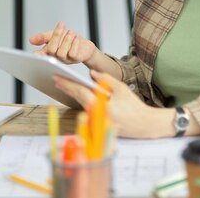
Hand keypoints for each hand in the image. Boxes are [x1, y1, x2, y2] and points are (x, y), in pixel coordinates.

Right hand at [29, 22, 98, 64]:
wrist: (85, 47)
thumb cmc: (68, 40)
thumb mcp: (54, 35)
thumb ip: (43, 37)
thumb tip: (31, 39)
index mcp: (49, 52)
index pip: (40, 54)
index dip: (37, 54)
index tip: (35, 52)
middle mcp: (56, 57)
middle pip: (51, 50)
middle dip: (56, 36)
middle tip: (61, 25)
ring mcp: (65, 59)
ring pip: (61, 52)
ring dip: (66, 39)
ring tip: (71, 31)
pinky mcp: (75, 59)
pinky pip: (72, 54)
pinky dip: (74, 44)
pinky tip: (76, 38)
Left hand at [54, 70, 174, 138]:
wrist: (144, 125)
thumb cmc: (134, 107)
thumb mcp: (121, 88)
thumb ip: (105, 79)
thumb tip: (91, 73)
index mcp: (100, 106)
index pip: (80, 92)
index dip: (67, 84)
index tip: (57, 77)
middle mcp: (95, 116)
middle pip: (77, 99)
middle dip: (66, 88)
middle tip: (56, 79)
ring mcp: (95, 122)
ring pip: (81, 105)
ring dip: (72, 95)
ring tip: (64, 85)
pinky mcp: (98, 126)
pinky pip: (86, 111)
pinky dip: (81, 102)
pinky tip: (77, 95)